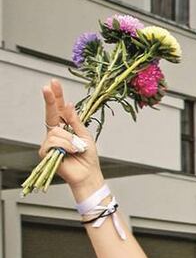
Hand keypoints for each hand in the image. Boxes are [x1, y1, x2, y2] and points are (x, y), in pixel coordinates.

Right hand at [39, 80, 102, 199]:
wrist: (88, 174)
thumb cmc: (88, 158)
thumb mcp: (85, 136)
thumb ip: (76, 122)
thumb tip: (69, 105)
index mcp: (66, 128)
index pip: (59, 109)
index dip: (56, 96)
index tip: (54, 83)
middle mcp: (55, 133)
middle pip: (51, 113)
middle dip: (50, 100)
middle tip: (48, 87)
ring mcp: (49, 142)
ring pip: (56, 131)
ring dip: (70, 140)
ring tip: (77, 149)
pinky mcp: (45, 152)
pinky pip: (54, 142)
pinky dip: (66, 146)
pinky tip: (71, 153)